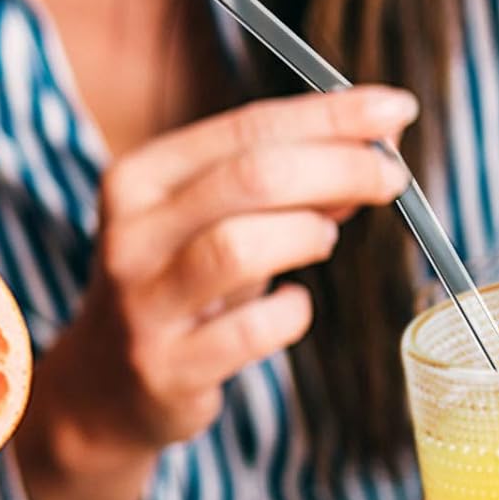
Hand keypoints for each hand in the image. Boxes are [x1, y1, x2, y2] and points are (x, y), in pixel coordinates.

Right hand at [17, 88, 415, 499]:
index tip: (393, 111)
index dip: (331, 116)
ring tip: (325, 238)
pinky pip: (250, 331)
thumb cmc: (175, 287)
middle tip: (390, 177)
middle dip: (339, 168)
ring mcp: (143, 304)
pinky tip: (292, 307)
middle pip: (252, 178)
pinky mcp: (166, 367)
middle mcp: (131, 234)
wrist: (104, 388)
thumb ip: (284, 186)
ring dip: (305, 234)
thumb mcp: (212, 223)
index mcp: (139, 179)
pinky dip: (291, 313)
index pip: (248, 127)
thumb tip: (374, 147)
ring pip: (240, 246)